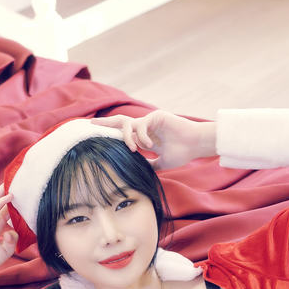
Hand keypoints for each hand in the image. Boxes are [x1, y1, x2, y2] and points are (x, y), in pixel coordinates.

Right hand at [0, 184, 17, 281]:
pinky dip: (1, 202)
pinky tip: (10, 196)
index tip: (26, 193)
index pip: (7, 209)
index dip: (16, 202)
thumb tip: (14, 230)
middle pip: (0, 201)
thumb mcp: (6, 250)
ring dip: (4, 190)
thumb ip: (13, 240)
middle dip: (8, 190)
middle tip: (20, 180)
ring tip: (14, 180)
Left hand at [88, 111, 211, 170]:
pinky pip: (142, 124)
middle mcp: (146, 126)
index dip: (112, 133)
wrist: (196, 146)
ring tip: (133, 149)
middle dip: (106, 123)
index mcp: (146, 136)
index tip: (97, 135)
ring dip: (128, 138)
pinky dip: (141, 136)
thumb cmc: (182, 153)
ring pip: (130, 124)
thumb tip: (139, 172)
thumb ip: (149, 165)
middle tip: (92, 124)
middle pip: (121, 121)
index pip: (125, 132)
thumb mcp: (161, 162)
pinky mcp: (157, 116)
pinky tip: (148, 145)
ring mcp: (151, 120)